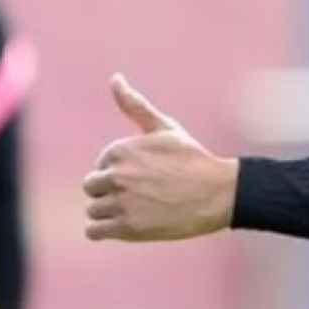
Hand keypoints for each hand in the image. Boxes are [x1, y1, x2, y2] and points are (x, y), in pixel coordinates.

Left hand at [82, 74, 238, 241]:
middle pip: (91, 187)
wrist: (217, 193)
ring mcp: (121, 201)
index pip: (100, 165)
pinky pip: (94, 231)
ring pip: (92, 210)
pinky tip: (125, 225)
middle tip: (138, 195)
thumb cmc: (191, 159)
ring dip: (108, 212)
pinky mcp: (127, 228)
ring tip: (136, 210)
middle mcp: (116, 174)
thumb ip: (135, 105)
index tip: (143, 176)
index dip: (119, 171)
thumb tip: (114, 77)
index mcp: (120, 149)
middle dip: (110, 191)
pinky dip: (104, 230)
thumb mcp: (164, 127)